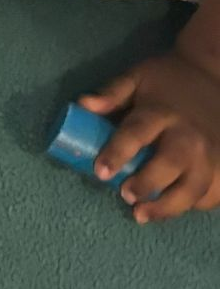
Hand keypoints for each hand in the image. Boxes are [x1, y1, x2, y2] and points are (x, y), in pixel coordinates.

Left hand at [79, 53, 219, 222]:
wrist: (215, 74)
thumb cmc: (168, 80)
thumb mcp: (138, 77)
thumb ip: (111, 93)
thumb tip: (83, 105)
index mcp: (162, 112)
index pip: (137, 133)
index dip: (118, 153)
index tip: (101, 172)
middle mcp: (189, 134)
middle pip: (171, 164)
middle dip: (148, 184)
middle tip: (126, 196)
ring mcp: (212, 152)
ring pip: (195, 187)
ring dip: (169, 206)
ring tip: (142, 214)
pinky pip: (214, 192)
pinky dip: (197, 204)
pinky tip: (175, 207)